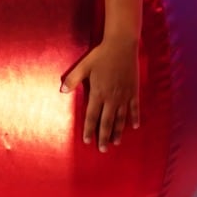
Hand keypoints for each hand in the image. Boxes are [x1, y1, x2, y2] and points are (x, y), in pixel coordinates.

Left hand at [61, 34, 138, 150]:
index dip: (89, 129)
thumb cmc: (100, 56)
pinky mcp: (134, 91)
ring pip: (121, 118)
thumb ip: (72, 79)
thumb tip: (62, 91)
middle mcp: (112, 98)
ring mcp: (124, 96)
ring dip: (117, 131)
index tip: (87, 141)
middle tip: (102, 149)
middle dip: (103, 136)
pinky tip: (133, 127)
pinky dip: (134, 118)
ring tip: (115, 143)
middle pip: (107, 122)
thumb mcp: (83, 66)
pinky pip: (134, 108)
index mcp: (98, 93)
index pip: (92, 116)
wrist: (122, 46)